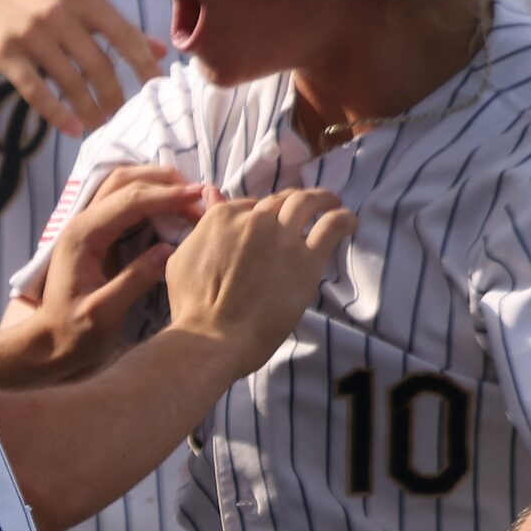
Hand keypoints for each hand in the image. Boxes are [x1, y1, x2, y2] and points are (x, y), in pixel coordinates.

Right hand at [0, 0, 169, 135]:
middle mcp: (59, 13)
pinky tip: (72, 130)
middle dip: (116, 97)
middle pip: (100, 65)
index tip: (158, 91)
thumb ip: (114, 22)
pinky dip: (58, 115)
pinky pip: (37, 92)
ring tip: (99, 125)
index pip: (125, 35)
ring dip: (90, 110)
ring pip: (71, 83)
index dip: (145, 66)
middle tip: (123, 117)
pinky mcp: (5, 54)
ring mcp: (30, 34)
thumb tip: (160, 50)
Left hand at [11, 166, 204, 380]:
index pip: (128, 200)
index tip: (200, 196)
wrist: (50, 341)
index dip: (166, 195)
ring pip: (123, 185)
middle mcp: (82, 222)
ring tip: (190, 197)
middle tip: (200, 195)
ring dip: (157, 184)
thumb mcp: (104, 313)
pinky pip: (124, 201)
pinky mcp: (97, 233)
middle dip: (164, 182)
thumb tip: (168, 251)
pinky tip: (173, 207)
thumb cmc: (74, 332)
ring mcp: (88, 225)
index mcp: (83, 236)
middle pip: (124, 181)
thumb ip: (134, 280)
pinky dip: (150, 196)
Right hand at [164, 189, 354, 377]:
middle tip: (305, 207)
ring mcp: (283, 236)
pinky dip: (343, 218)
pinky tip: (349, 221)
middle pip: (280, 200)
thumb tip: (210, 196)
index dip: (262, 211)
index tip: (270, 222)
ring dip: (322, 199)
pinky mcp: (307, 258)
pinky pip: (332, 226)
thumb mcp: (182, 258)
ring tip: (332, 203)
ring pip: (308, 202)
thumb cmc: (192, 306)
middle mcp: (255, 218)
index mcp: (223, 217)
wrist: (215, 335)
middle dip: (293, 201)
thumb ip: (202, 226)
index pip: (250, 203)